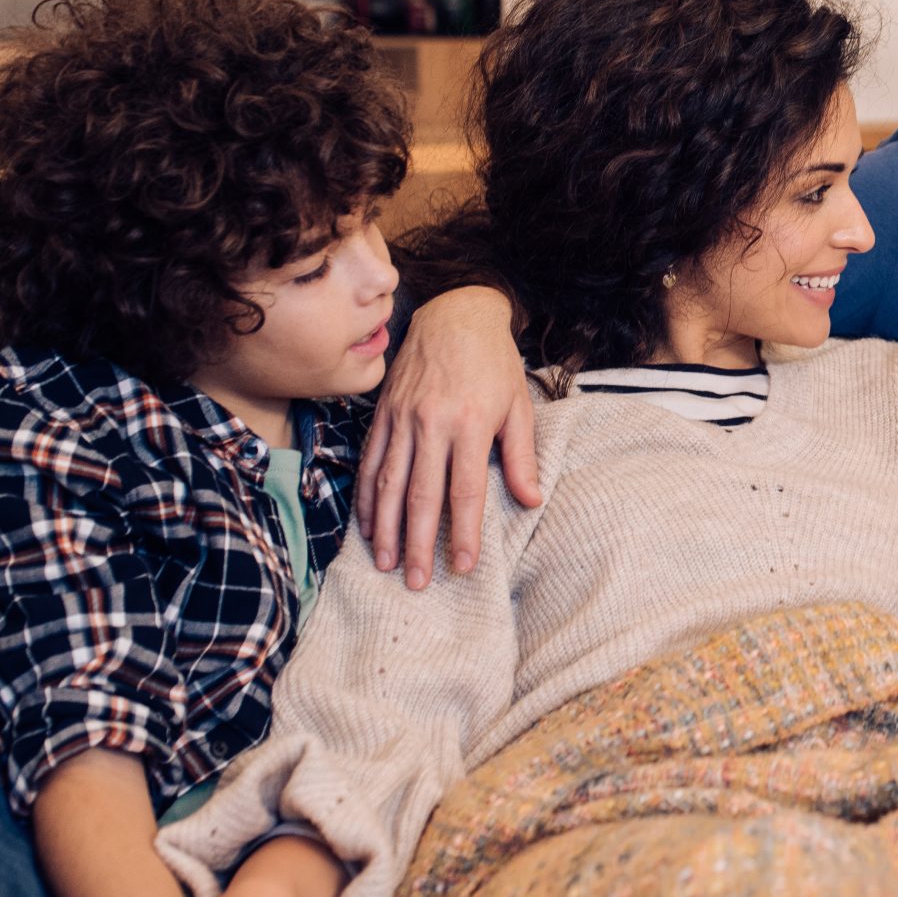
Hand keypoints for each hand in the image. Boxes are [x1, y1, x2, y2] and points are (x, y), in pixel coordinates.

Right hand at [357, 285, 540, 589]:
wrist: (456, 314)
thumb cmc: (494, 363)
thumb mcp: (519, 405)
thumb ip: (522, 456)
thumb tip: (532, 502)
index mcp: (469, 425)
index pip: (464, 491)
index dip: (462, 533)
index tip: (462, 566)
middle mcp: (430, 425)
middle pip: (420, 496)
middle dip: (418, 544)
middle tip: (417, 582)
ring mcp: (402, 419)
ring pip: (387, 484)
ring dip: (385, 529)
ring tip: (386, 564)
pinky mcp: (383, 414)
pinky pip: (369, 461)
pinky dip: (365, 497)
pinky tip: (366, 525)